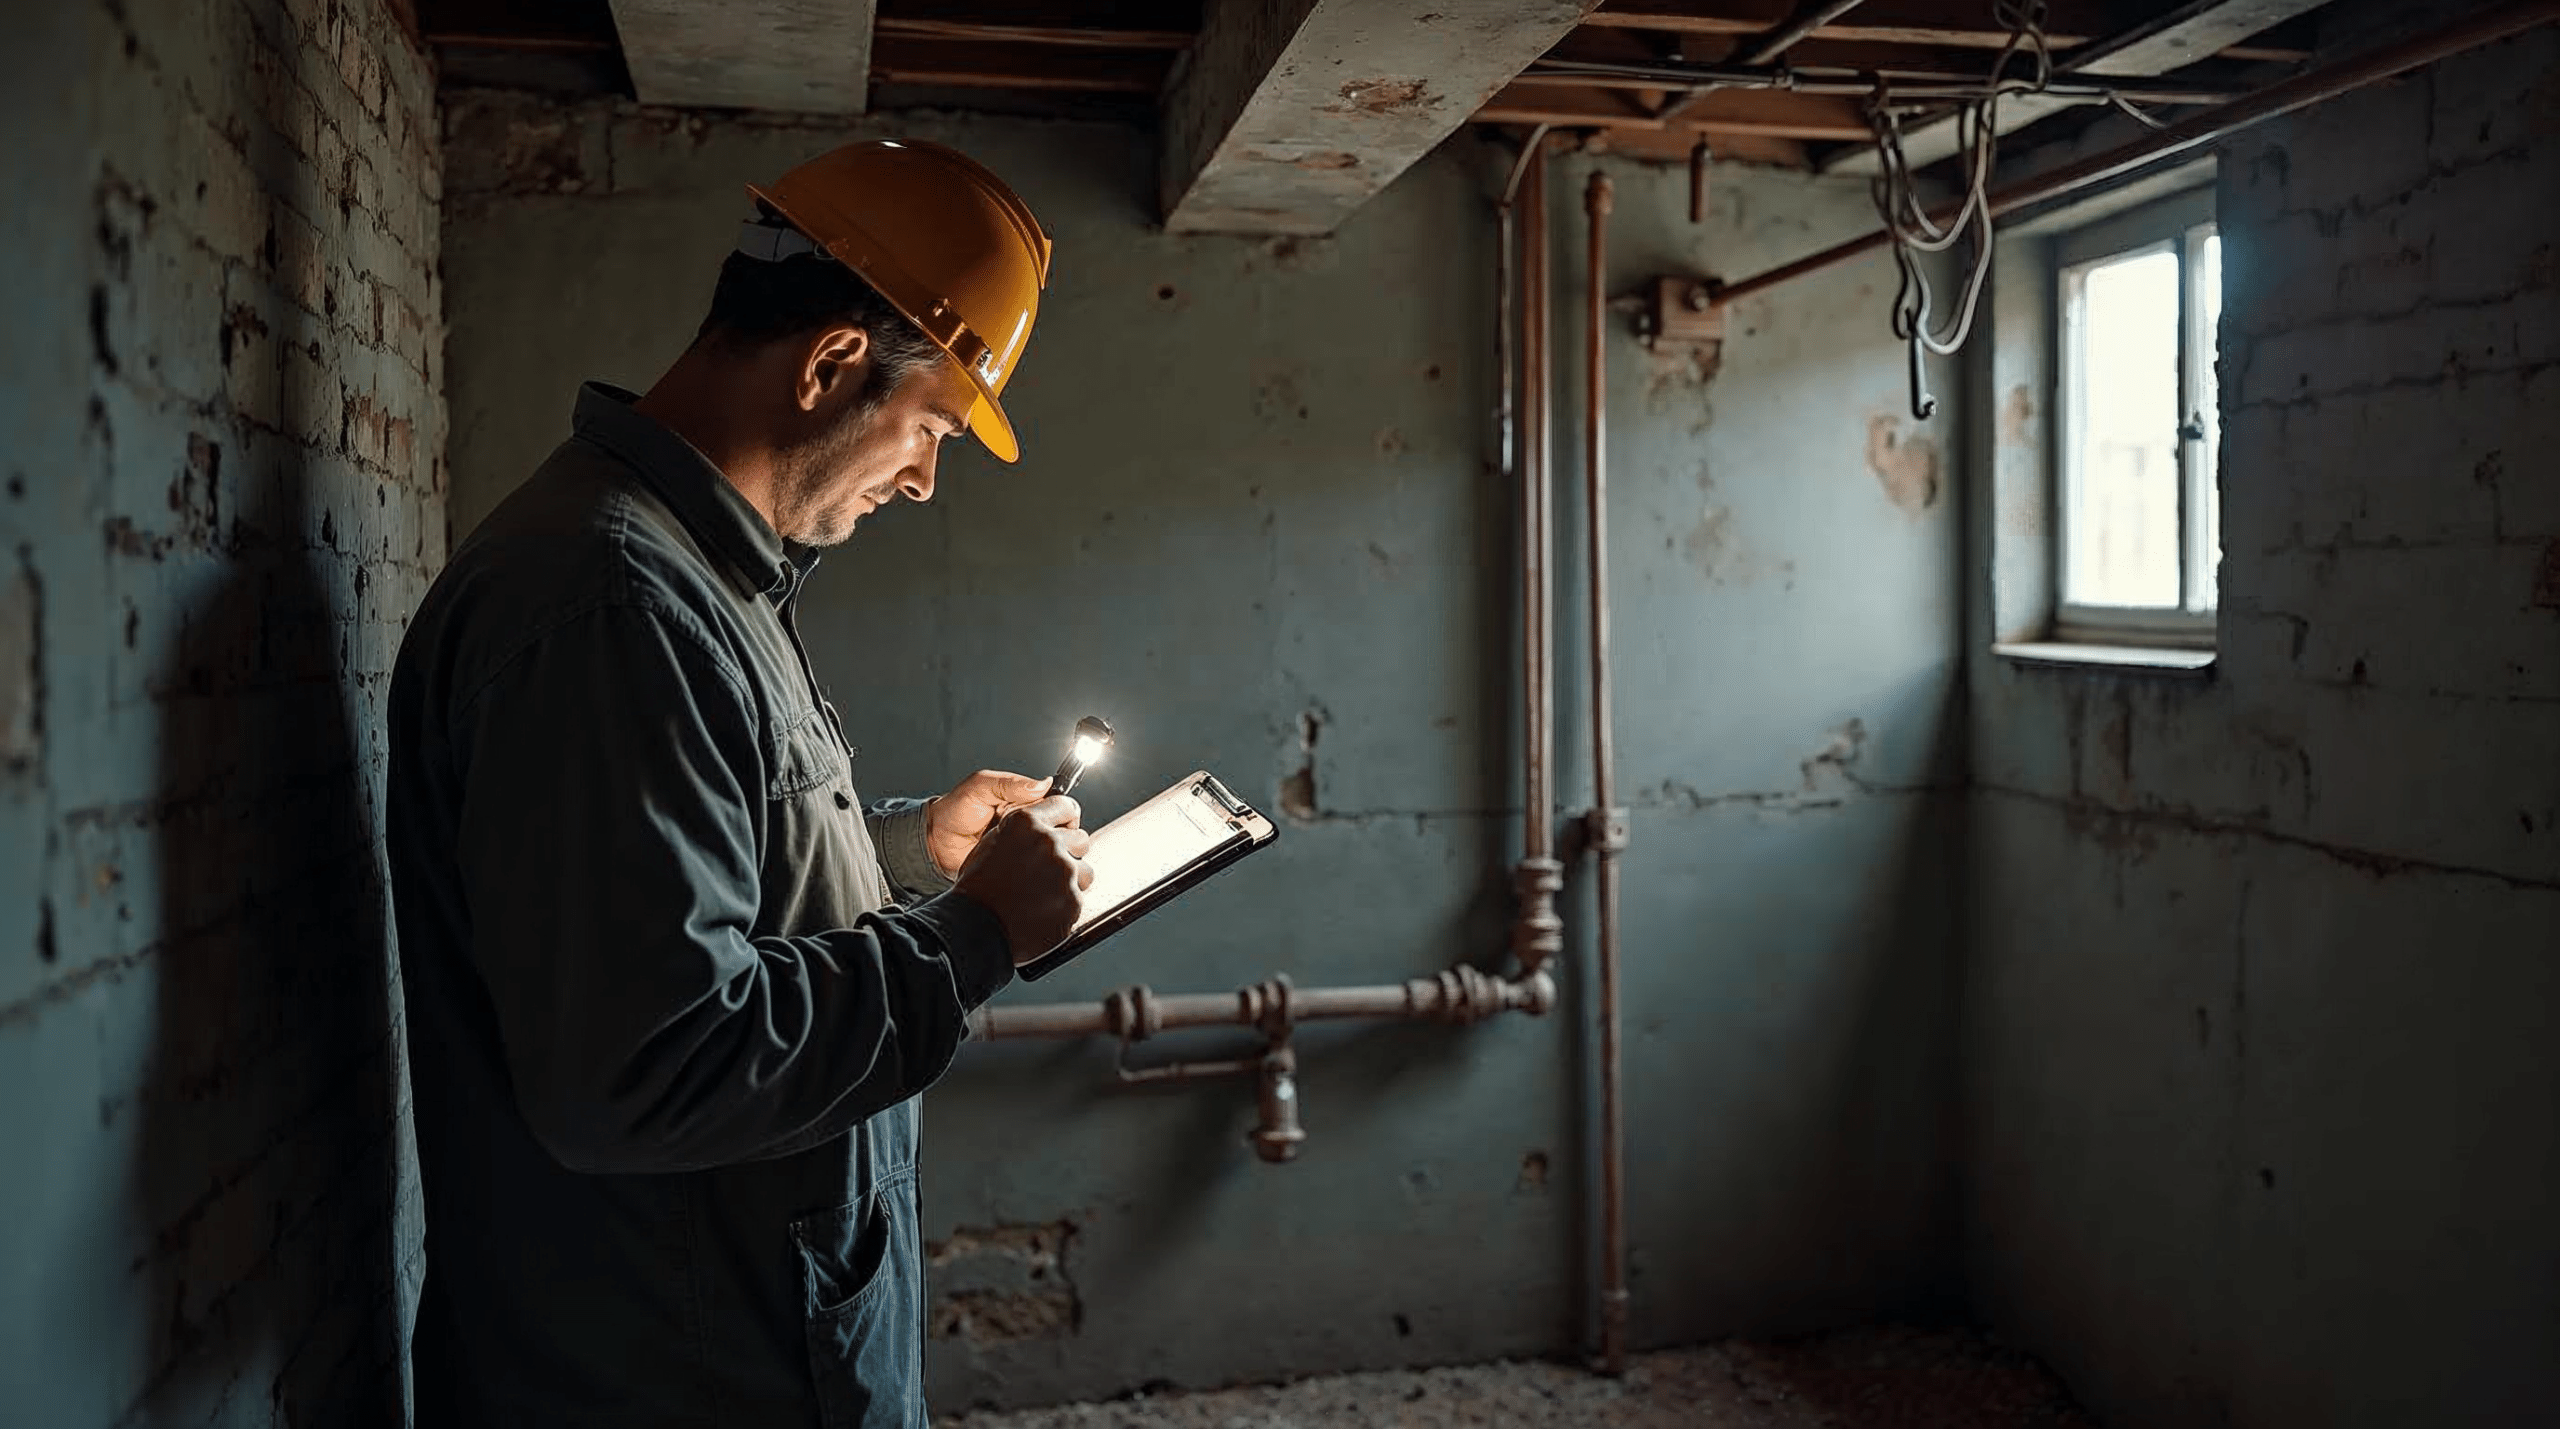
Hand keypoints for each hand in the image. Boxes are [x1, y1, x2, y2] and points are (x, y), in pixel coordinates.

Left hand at [925, 770, 1051, 879]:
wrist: (935, 843)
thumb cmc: (954, 812)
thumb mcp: (979, 787)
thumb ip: (1008, 783)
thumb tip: (1042, 783)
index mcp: (1026, 801)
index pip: (1062, 805)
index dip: (1063, 812)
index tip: (1054, 819)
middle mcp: (1030, 824)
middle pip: (1063, 829)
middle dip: (1056, 834)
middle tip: (1035, 838)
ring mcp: (1025, 847)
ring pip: (1055, 851)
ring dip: (1046, 853)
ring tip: (1025, 852)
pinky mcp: (1019, 867)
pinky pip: (1038, 868)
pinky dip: (1037, 868)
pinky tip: (1021, 865)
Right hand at [953, 796, 1093, 964]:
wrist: (977, 928)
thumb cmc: (977, 890)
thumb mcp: (992, 844)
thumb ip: (1022, 831)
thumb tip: (1041, 828)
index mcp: (1026, 824)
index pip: (1066, 806)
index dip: (1067, 820)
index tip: (1066, 829)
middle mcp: (1048, 843)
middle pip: (1080, 839)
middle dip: (1070, 853)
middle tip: (1049, 870)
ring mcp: (1063, 871)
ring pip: (1084, 871)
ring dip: (1071, 881)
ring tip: (1045, 894)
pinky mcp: (1072, 900)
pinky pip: (1078, 898)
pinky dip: (1065, 905)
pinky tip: (1043, 910)